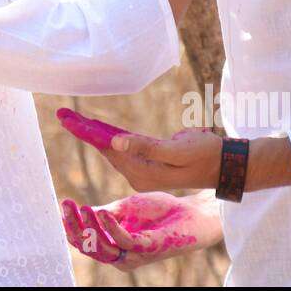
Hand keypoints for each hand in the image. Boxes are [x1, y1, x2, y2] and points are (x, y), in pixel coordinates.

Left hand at [57, 107, 220, 192]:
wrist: (228, 166)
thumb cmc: (207, 154)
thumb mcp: (177, 150)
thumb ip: (146, 147)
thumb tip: (115, 141)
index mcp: (142, 173)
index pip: (107, 148)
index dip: (85, 131)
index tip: (65, 118)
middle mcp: (139, 176)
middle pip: (106, 149)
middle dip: (84, 131)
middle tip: (62, 114)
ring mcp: (144, 173)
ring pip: (113, 149)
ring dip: (94, 134)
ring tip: (74, 120)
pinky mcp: (151, 167)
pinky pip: (124, 150)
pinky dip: (110, 138)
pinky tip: (100, 130)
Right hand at [60, 191, 221, 270]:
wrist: (191, 213)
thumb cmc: (159, 212)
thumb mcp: (125, 208)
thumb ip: (104, 213)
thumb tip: (79, 211)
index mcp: (114, 248)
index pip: (85, 242)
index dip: (71, 226)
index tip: (62, 204)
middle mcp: (122, 257)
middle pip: (90, 247)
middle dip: (75, 227)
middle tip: (67, 204)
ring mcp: (135, 255)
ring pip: (104, 248)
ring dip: (90, 227)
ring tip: (82, 207)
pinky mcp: (149, 248)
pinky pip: (125, 242)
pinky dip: (111, 227)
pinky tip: (103, 211)